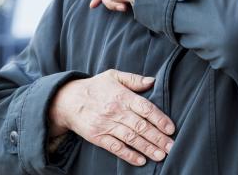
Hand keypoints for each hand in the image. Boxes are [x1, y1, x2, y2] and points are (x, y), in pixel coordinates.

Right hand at [48, 69, 175, 165]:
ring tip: (161, 155)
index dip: (160, 119)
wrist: (66, 100)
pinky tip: (140, 161)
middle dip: (158, 138)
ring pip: (131, 138)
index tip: (171, 129)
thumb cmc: (95, 87)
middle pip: (141, 126)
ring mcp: (106, 125)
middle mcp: (116, 111)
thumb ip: (134, 79)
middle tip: (171, 147)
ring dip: (147, 148)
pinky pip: (115, 147)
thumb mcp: (113, 76)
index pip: (145, 108)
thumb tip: (152, 81)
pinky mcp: (97, 137)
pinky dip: (128, 155)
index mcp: (122, 96)